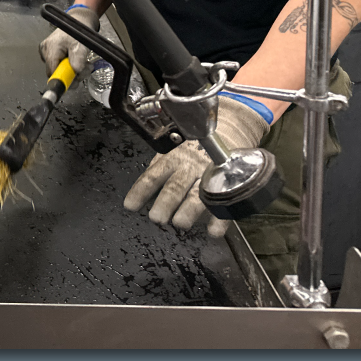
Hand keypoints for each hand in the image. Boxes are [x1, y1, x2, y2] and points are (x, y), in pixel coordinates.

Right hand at [38, 4, 99, 74]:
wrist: (78, 21)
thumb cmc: (78, 30)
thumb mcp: (81, 45)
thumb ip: (78, 60)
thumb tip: (75, 73)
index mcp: (50, 48)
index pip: (52, 72)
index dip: (64, 78)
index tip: (76, 79)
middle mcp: (45, 50)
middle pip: (56, 72)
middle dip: (72, 74)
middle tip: (85, 68)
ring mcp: (46, 51)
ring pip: (59, 70)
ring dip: (73, 69)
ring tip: (83, 61)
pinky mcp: (50, 52)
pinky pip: (59, 65)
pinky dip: (70, 65)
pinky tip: (75, 58)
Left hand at [122, 96, 269, 236]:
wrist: (230, 129)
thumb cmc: (196, 145)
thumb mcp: (174, 149)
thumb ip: (159, 168)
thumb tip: (143, 189)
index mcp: (173, 158)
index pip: (154, 175)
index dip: (141, 190)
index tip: (130, 206)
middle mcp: (190, 166)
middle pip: (176, 185)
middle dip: (166, 202)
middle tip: (157, 218)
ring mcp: (210, 175)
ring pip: (199, 194)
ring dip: (189, 210)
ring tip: (180, 223)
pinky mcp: (229, 184)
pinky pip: (225, 203)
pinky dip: (220, 219)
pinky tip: (213, 231)